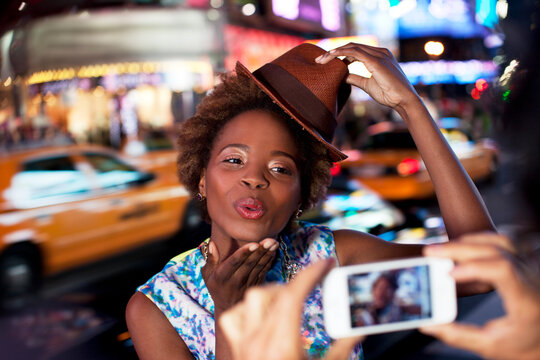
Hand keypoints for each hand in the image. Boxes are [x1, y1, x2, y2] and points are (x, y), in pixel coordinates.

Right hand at [201, 238, 278, 312]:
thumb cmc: (216, 287)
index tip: (254, 244)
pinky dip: (269, 261)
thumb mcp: (208, 276)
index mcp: (222, 276)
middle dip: (260, 251)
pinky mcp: (256, 285)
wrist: (227, 308)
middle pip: (249, 263)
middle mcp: (235, 280)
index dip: (244, 253)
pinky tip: (274, 252)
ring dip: (267, 254)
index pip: (234, 263)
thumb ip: (211, 260)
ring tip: (274, 243)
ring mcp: (247, 284)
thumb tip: (212, 244)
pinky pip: (263, 272)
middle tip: (270, 240)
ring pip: (258, 267)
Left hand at [219, 259, 363, 359]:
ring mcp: (243, 344)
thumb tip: (360, 329)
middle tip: (314, 287)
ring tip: (291, 300)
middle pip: (272, 293)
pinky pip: (234, 316)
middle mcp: (258, 341)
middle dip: (296, 284)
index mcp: (283, 345)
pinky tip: (265, 316)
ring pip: (250, 300)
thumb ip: (343, 348)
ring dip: (272, 293)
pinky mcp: (236, 349)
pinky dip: (249, 309)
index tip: (326, 264)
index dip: (311, 275)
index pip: (293, 295)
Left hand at [315, 43, 418, 109]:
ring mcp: (379, 54)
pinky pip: (355, 52)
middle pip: (351, 47)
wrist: (403, 100)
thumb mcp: (367, 85)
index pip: (355, 51)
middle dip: (333, 52)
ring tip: (321, 60)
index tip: (326, 62)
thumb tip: (341, 76)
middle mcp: (380, 52)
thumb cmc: (389, 94)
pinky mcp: (376, 60)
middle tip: (318, 60)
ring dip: (334, 52)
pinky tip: (331, 57)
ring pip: (351, 47)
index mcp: (379, 56)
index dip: (340, 55)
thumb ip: (355, 78)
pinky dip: (341, 53)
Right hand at [420, 233, 539, 359]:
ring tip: (444, 248)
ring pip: (501, 238)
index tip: (449, 274)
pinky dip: (483, 238)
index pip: (502, 270)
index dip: (472, 267)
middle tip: (430, 252)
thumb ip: (458, 335)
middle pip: (494, 249)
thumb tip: (428, 324)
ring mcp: (533, 264)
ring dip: (469, 240)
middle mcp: (533, 276)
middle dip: (458, 248)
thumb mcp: (491, 346)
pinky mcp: (529, 258)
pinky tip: (467, 246)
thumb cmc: (525, 343)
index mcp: (526, 299)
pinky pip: (508, 238)